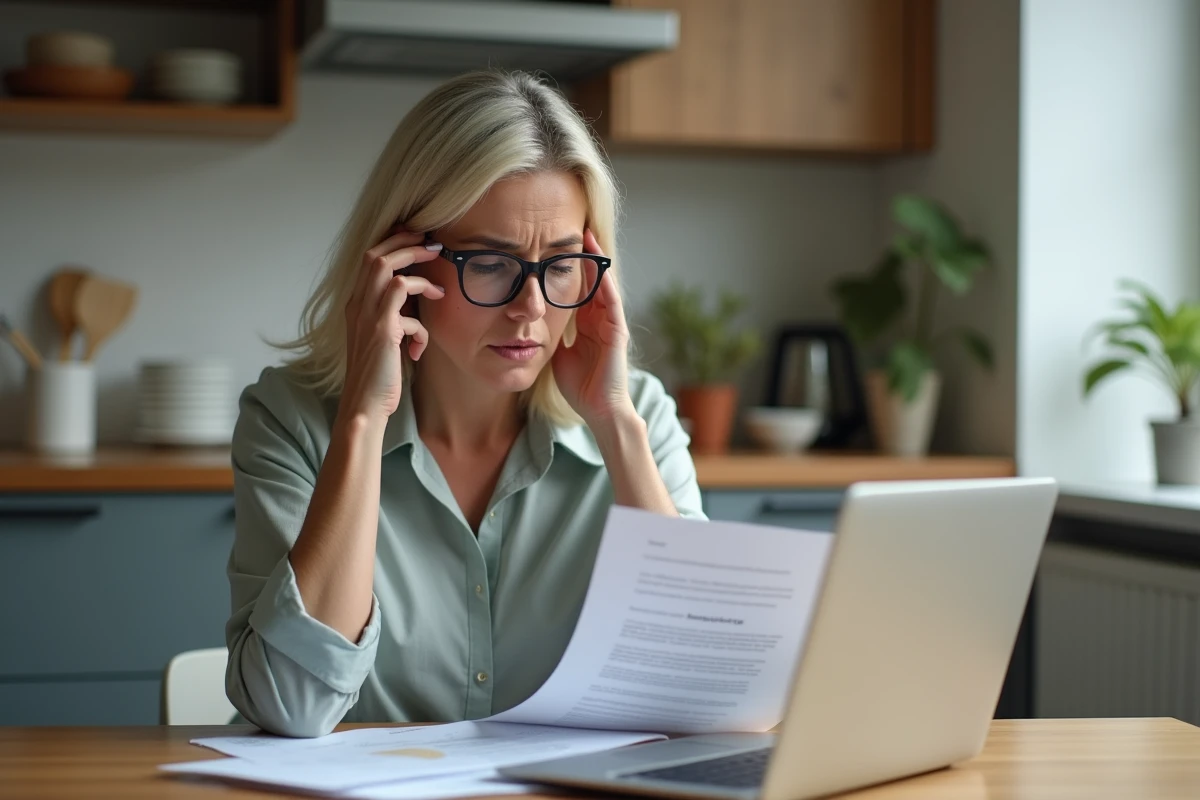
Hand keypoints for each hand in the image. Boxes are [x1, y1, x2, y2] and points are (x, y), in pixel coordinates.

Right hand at [337, 226, 444, 427]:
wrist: (364, 405)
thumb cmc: (378, 377)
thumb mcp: (385, 341)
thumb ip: (395, 319)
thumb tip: (417, 308)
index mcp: (356, 306)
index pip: (368, 260)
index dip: (392, 244)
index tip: (416, 239)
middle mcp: (357, 306)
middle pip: (375, 255)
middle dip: (405, 242)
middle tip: (432, 243)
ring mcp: (367, 315)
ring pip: (386, 268)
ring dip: (416, 266)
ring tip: (439, 287)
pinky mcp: (382, 329)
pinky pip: (401, 297)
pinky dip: (420, 317)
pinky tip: (422, 344)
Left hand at [552, 229, 633, 425]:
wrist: (598, 410)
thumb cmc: (579, 386)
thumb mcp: (557, 353)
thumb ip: (549, 335)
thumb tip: (527, 323)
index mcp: (586, 323)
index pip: (579, 287)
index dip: (569, 266)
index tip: (557, 244)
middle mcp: (600, 319)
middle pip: (592, 279)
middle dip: (584, 255)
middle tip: (573, 228)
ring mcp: (611, 323)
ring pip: (604, 284)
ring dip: (597, 261)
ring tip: (587, 236)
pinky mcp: (618, 331)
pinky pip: (612, 301)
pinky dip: (605, 283)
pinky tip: (599, 265)